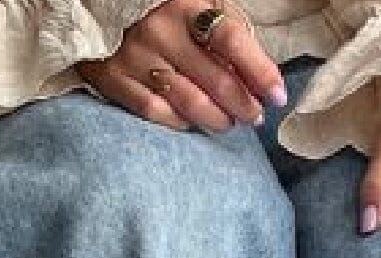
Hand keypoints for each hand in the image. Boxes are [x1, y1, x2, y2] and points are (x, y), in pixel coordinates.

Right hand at [77, 0, 286, 133]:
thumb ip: (229, 37)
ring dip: (217, 119)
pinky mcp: (116, 81)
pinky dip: (182, 122)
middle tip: (256, 116)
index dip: (259, 70)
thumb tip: (262, 79)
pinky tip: (192, 121)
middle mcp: (160, 32)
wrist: (102, 17)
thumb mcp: (199, 11)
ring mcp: (136, 59)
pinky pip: (158, 113)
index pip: (231, 40)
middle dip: (243, 104)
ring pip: (189, 103)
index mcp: (185, 8)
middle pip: (214, 79)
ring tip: (229, 123)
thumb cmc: (166, 19)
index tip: (278, 95)